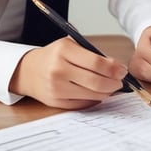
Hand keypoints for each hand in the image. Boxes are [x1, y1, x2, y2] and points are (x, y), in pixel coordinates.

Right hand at [9, 37, 126, 109]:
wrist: (28, 71)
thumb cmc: (55, 56)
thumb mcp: (71, 45)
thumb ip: (93, 55)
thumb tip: (117, 69)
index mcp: (64, 51)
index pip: (97, 63)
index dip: (114, 69)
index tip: (122, 70)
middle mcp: (58, 70)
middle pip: (96, 81)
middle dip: (114, 83)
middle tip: (120, 81)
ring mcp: (55, 88)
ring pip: (92, 95)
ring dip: (107, 92)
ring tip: (111, 87)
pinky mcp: (55, 102)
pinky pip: (83, 104)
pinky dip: (95, 99)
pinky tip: (98, 93)